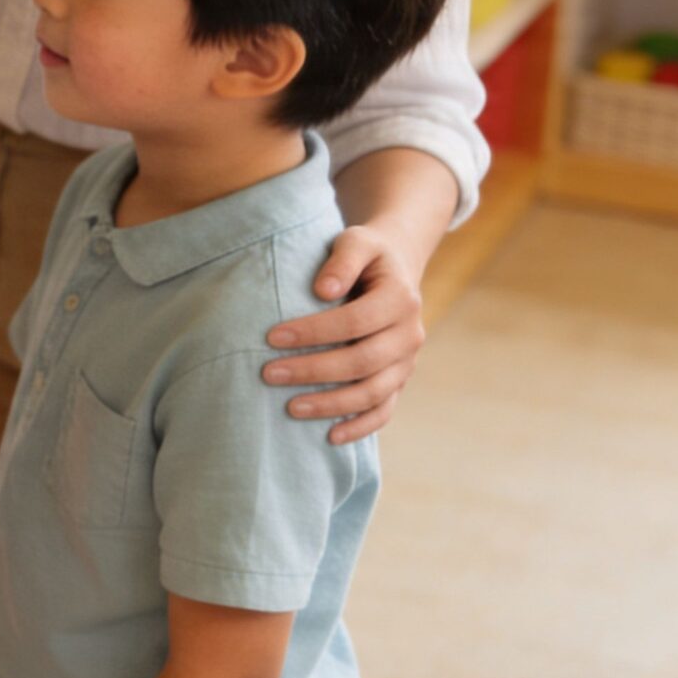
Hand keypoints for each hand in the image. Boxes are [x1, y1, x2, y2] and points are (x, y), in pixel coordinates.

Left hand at [264, 223, 428, 443]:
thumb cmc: (366, 254)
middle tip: (268, 374)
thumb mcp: (357, 241)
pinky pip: (384, 410)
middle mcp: (409, 334)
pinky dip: (360, 427)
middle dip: (313, 370)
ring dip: (332, 404)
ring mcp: (406, 362)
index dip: (314, 331)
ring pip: (374, 392)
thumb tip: (323, 290)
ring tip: (290, 408)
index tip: (271, 336)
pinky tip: (330, 437)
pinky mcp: (398, 379)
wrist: (394, 267)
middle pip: (363, 361)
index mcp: (401, 298)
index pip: (355, 321)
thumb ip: (342, 259)